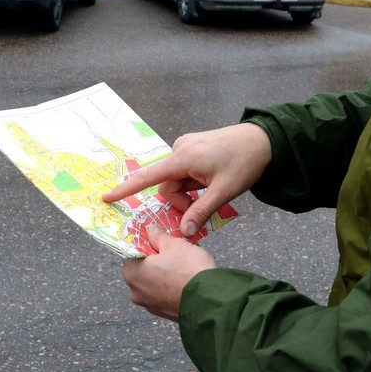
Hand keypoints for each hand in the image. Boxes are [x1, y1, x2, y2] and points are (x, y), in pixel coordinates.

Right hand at [101, 122, 271, 236]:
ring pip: (176, 180)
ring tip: (212, 191)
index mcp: (183, 157)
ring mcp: (186, 147)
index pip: (149, 176)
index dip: (127, 189)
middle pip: (167, 185)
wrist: (263, 139)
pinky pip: (184, 172)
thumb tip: (184, 231)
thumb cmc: (244, 162)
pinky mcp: (192, 148)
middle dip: (181, 201)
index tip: (107, 197)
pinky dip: (192, 183)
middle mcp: (180, 149)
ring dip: (189, 192)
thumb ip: (201, 211)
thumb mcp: (224, 191)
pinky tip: (210, 182)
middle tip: (202, 208)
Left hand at [121, 225, 216, 321]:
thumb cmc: (188, 269)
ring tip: (183, 261)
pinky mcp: (163, 313)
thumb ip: (158, 236)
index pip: (130, 251)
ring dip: (164, 270)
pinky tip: (185, 277)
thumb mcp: (173, 244)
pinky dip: (170, 284)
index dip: (144, 241)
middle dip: (155, 256)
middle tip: (172, 247)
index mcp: (132, 273)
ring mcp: (149, 305)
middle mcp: (135, 292)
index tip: (156, 236)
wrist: (210, 301)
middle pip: (142, 267)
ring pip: (153, 280)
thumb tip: (150, 230)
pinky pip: (163, 293)